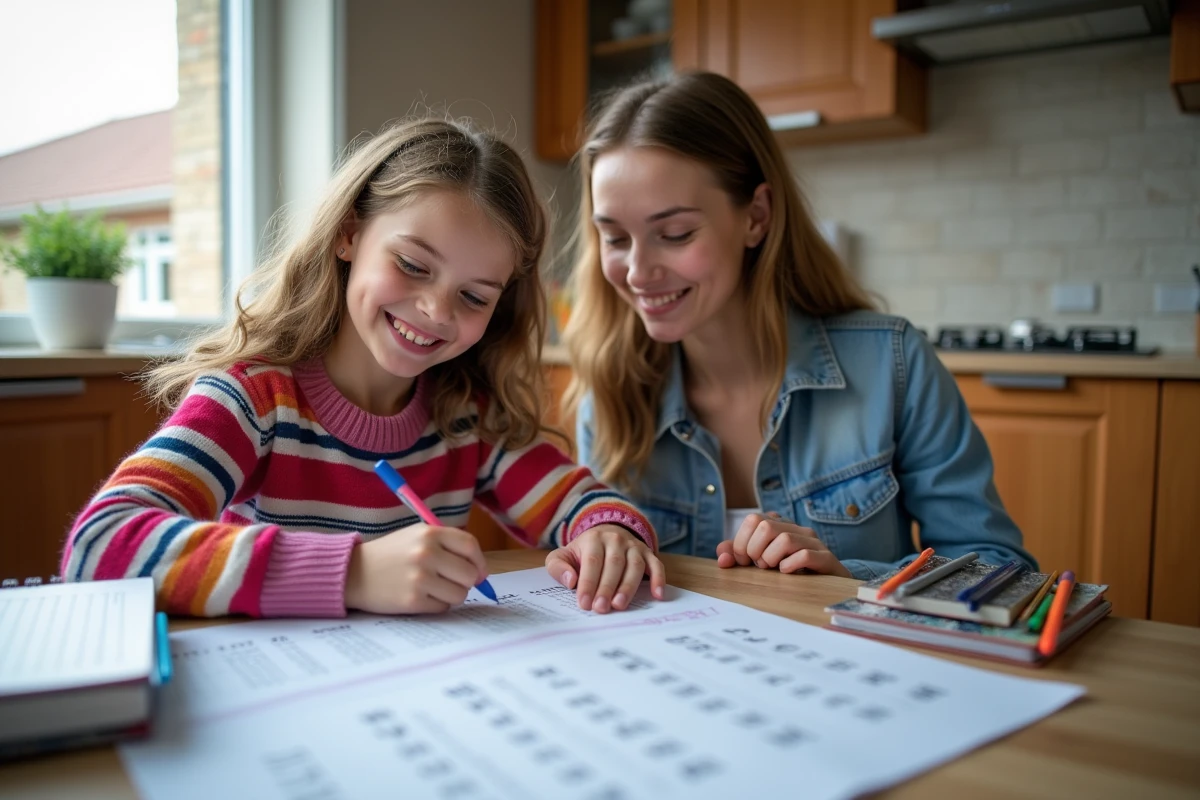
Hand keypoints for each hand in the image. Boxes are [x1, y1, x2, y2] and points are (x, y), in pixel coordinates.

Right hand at [344, 524, 488, 613]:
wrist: (353, 573)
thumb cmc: (391, 554)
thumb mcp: (416, 536)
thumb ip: (447, 546)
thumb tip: (480, 571)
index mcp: (429, 533)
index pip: (470, 546)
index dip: (480, 561)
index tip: (480, 572)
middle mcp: (426, 554)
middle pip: (469, 574)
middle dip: (466, 581)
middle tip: (453, 582)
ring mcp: (419, 578)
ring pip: (459, 594)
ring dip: (451, 595)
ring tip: (434, 589)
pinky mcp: (412, 601)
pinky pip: (442, 608)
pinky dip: (436, 605)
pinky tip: (421, 596)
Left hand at [545, 524, 665, 612]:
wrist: (605, 535)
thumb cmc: (582, 553)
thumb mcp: (563, 555)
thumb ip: (558, 567)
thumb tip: (570, 581)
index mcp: (593, 539)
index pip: (592, 562)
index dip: (588, 583)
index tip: (584, 603)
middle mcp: (615, 539)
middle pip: (613, 564)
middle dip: (607, 588)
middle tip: (601, 608)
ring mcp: (633, 546)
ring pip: (634, 565)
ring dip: (628, 586)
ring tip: (619, 605)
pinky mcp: (647, 553)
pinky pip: (656, 565)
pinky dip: (659, 579)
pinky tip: (657, 595)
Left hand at [715, 512, 851, 577]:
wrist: (826, 586)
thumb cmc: (788, 572)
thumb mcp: (759, 561)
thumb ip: (738, 556)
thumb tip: (722, 558)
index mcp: (779, 524)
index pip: (752, 519)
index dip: (742, 542)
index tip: (744, 561)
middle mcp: (796, 528)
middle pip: (766, 526)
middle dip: (755, 550)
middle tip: (760, 565)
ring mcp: (812, 542)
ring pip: (784, 539)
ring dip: (771, 558)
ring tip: (773, 569)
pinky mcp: (825, 558)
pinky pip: (804, 555)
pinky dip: (789, 566)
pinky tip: (787, 573)